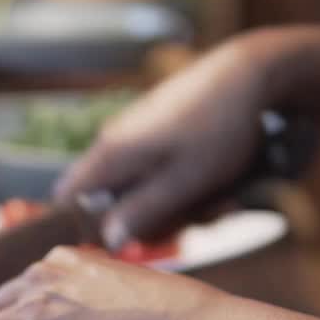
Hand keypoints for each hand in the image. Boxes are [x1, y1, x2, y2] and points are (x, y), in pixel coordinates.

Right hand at [55, 37, 272, 247]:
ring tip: (221, 201)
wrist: (252, 76)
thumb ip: (141, 213)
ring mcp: (137, 136)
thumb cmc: (217, 130)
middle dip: (152, 221)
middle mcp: (115, 142)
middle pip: (111, 202)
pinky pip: (162, 173)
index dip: (88, 229)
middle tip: (193, 222)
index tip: (126, 243)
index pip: (67, 200)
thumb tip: (107, 241)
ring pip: (143, 190)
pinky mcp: (159, 133)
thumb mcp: (183, 183)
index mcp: (111, 153)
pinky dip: (188, 186)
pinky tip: (221, 185)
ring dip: (180, 206)